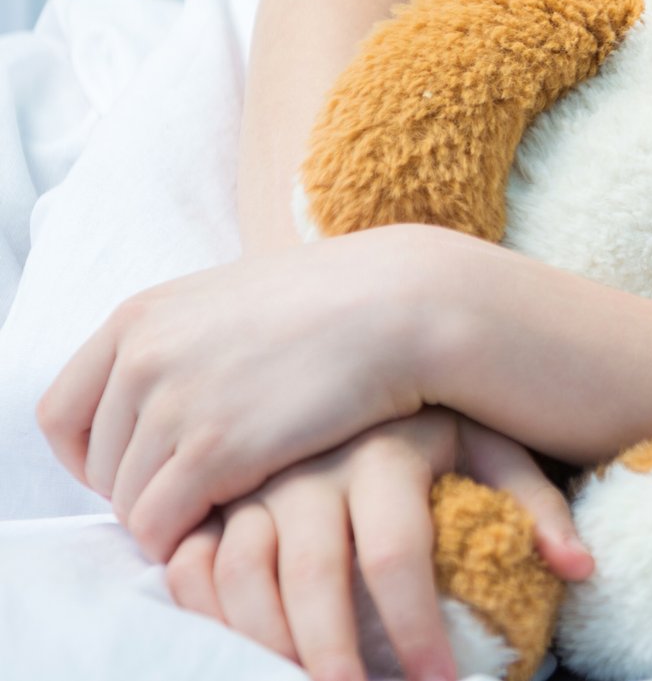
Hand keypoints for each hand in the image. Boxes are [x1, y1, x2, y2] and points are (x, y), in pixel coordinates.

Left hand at [37, 224, 459, 560]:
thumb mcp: (231, 303)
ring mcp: (173, 405)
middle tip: (201, 495)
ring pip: (128, 503)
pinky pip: (161, 525)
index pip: (61, 414)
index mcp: (138, 318)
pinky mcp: (213, 452)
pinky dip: (186, 538)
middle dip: (142, 490)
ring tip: (228, 508)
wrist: (401, 306)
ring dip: (171, 518)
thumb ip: (180, 343)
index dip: (90, 455)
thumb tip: (160, 396)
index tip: (137, 467)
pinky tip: (235, 523)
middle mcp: (141, 358)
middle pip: (98, 467)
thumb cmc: (336, 305)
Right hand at [164, 409, 592, 680]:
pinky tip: (242, 645)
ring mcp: (253, 477)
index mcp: (385, 453)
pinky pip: (190, 560)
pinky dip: (206, 610)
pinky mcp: (212, 489)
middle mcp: (311, 463)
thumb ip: (537, 504)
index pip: (397, 555)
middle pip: (311, 576)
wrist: (364, 338)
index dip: (415, 629)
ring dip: (266, 644)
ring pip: (240, 575)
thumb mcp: (492, 441)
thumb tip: (582, 568)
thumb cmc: (437, 413)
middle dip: (333, 656)